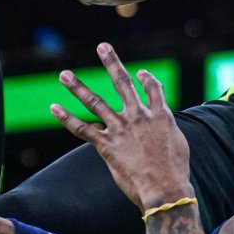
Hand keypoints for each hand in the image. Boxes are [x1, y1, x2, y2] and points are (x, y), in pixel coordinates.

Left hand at [52, 43, 192, 210]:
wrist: (165, 187)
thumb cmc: (176, 171)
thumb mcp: (179, 144)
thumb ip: (168, 132)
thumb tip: (165, 132)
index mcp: (160, 115)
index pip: (153, 89)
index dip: (146, 79)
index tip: (140, 73)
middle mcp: (139, 116)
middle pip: (123, 83)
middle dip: (111, 63)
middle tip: (102, 47)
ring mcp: (120, 129)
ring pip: (95, 102)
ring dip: (77, 87)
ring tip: (64, 74)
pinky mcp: (107, 145)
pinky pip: (82, 129)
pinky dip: (67, 118)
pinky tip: (54, 107)